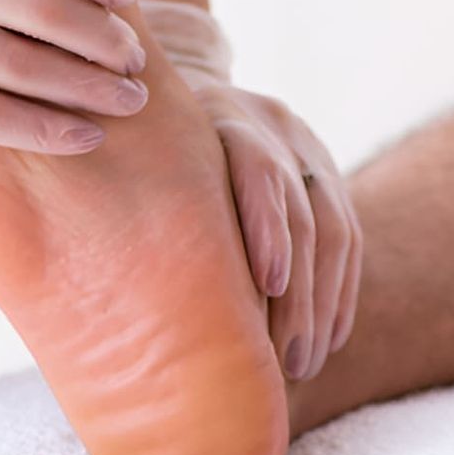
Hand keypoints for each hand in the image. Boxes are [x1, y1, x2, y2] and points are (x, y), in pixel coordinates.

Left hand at [142, 0, 361, 380]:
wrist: (182, 91)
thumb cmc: (137, 147)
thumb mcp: (130, 154)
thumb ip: (129, 196)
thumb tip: (105, 290)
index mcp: (217, 112)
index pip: (257, 166)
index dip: (266, 224)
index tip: (267, 286)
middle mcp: (270, 121)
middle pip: (301, 208)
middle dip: (298, 291)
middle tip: (285, 360)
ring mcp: (305, 144)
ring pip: (333, 227)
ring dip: (323, 302)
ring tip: (303, 363)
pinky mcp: (326, 170)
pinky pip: (348, 234)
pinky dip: (340, 291)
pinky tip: (328, 340)